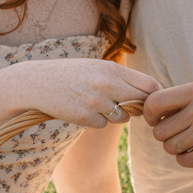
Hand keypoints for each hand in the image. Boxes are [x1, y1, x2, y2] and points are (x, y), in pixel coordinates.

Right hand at [5, 59, 161, 128]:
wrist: (37, 82)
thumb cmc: (71, 74)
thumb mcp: (97, 67)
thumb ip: (121, 78)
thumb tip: (150, 92)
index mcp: (113, 69)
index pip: (150, 84)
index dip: (156, 95)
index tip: (153, 102)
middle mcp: (107, 85)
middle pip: (142, 102)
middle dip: (141, 108)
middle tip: (132, 108)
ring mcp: (96, 102)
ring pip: (123, 118)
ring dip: (116, 115)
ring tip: (97, 104)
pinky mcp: (85, 117)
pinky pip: (103, 125)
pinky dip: (97, 121)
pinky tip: (82, 110)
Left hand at [142, 83, 192, 168]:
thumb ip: (180, 98)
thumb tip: (148, 109)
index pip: (154, 102)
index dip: (149, 114)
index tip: (156, 119)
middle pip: (158, 131)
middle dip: (167, 135)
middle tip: (185, 133)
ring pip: (168, 147)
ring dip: (178, 148)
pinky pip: (182, 161)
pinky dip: (189, 159)